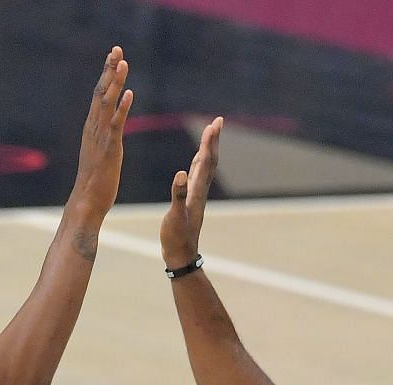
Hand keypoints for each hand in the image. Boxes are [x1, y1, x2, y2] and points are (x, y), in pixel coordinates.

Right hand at [70, 46, 133, 215]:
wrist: (87, 203)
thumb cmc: (94, 183)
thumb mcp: (99, 155)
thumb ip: (102, 140)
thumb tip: (106, 131)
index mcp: (92, 128)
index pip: (99, 96)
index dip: (106, 75)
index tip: (113, 57)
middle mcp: (93, 129)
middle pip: (101, 93)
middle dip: (109, 70)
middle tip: (116, 49)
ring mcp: (101, 138)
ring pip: (107, 104)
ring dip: (115, 82)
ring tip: (123, 63)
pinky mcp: (110, 149)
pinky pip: (116, 124)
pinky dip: (122, 108)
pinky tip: (129, 93)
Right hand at [161, 115, 221, 268]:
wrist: (181, 255)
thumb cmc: (176, 238)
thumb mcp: (175, 217)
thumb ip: (178, 195)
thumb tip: (180, 174)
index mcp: (196, 191)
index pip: (205, 162)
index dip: (209, 143)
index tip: (213, 125)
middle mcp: (199, 190)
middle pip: (209, 160)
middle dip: (213, 140)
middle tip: (217, 121)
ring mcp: (196, 195)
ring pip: (205, 166)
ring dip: (208, 149)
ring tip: (210, 133)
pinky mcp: (190, 200)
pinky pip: (197, 175)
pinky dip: (198, 162)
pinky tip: (196, 159)